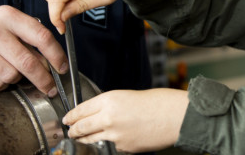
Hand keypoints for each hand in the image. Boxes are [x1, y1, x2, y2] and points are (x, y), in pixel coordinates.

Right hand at [0, 6, 67, 94]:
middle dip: (44, 79)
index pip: (41, 37)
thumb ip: (29, 36)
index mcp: (8, 16)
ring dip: (18, 79)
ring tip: (13, 70)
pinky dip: (2, 84)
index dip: (56, 55)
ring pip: (12, 75)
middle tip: (50, 87)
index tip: (62, 67)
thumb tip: (50, 61)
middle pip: (28, 62)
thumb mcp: (7, 21)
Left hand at [63, 89, 188, 152]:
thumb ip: (112, 104)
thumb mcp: (130, 95)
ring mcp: (115, 135)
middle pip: (81, 127)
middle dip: (73, 130)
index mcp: (110, 100)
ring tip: (82, 137)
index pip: (81, 110)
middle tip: (70, 130)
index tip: (68, 118)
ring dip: (84, 139)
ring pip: (90, 140)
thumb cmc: (160, 102)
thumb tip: (99, 113)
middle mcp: (109, 118)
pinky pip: (108, 146)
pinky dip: (104, 144)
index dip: (71, 115)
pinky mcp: (123, 148)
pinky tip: (106, 141)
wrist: (177, 117)